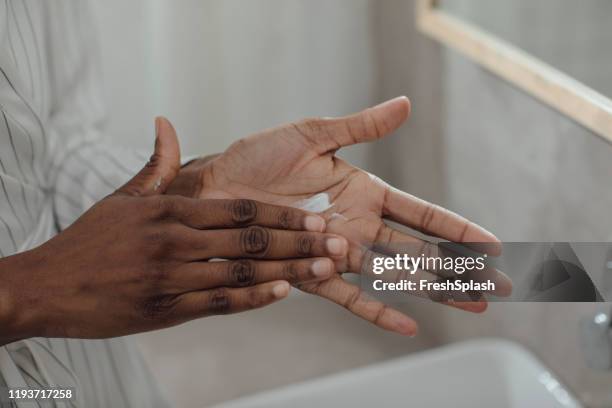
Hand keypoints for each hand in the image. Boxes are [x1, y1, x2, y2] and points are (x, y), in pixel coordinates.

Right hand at [0, 118, 346, 344]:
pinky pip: (219, 303)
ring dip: (288, 270)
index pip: (239, 208)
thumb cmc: (89, 241)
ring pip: (242, 271)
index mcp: (168, 210)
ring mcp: (171, 278)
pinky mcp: (165, 311)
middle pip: (250, 238)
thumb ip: (154, 166)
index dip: (283, 213)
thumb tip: (164, 123)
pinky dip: (253, 298)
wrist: (47, 287)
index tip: (316, 216)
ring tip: (324, 268)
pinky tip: (282, 293)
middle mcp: (174, 241)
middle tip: (336, 241)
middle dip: (298, 240)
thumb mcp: (121, 199)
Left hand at [170, 97, 511, 335]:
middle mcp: (357, 225)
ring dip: (432, 291)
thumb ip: (361, 127)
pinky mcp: (310, 271)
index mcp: (364, 192)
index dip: (456, 228)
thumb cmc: (258, 158)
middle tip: (497, 286)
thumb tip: (405, 105)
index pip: (421, 213)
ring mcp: (337, 252)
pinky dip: (376, 309)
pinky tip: (407, 326)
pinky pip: (348, 295)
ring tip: (469, 305)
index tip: (491, 243)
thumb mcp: (314, 134)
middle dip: (459, 268)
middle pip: (418, 251)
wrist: (214, 187)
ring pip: (394, 275)